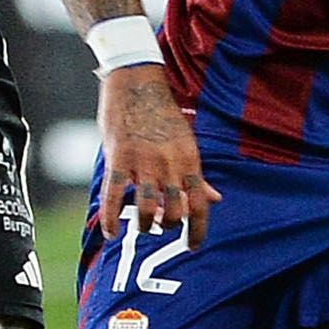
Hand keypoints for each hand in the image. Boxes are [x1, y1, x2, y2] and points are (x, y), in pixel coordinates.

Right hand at [96, 65, 217, 248]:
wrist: (136, 81)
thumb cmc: (162, 114)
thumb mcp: (186, 143)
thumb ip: (197, 175)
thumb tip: (216, 198)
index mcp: (189, 160)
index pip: (201, 205)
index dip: (199, 230)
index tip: (194, 246)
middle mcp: (169, 164)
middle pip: (174, 212)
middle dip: (168, 226)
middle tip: (160, 224)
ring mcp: (143, 162)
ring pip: (146, 209)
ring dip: (144, 225)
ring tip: (141, 224)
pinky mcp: (119, 158)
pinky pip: (113, 196)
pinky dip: (112, 219)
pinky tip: (112, 233)